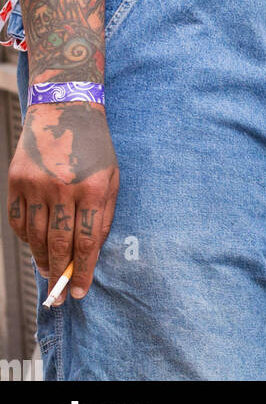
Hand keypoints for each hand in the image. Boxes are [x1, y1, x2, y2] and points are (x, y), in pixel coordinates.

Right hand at [7, 101, 117, 301]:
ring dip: (41, 260)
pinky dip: (25, 238)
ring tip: (49, 271)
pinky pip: (18, 222)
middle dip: (60, 275)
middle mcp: (62, 188)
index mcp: (92, 188)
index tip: (81, 293)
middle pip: (57, 245)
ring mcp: (36, 185)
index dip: (83, 272)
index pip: (86, 243)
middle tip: (60, 295)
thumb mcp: (111, 176)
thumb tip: (90, 254)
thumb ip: (102, 215)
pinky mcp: (16, 180)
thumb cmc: (94, 147)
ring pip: (35, 238)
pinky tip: (34, 245)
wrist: (65, 108)